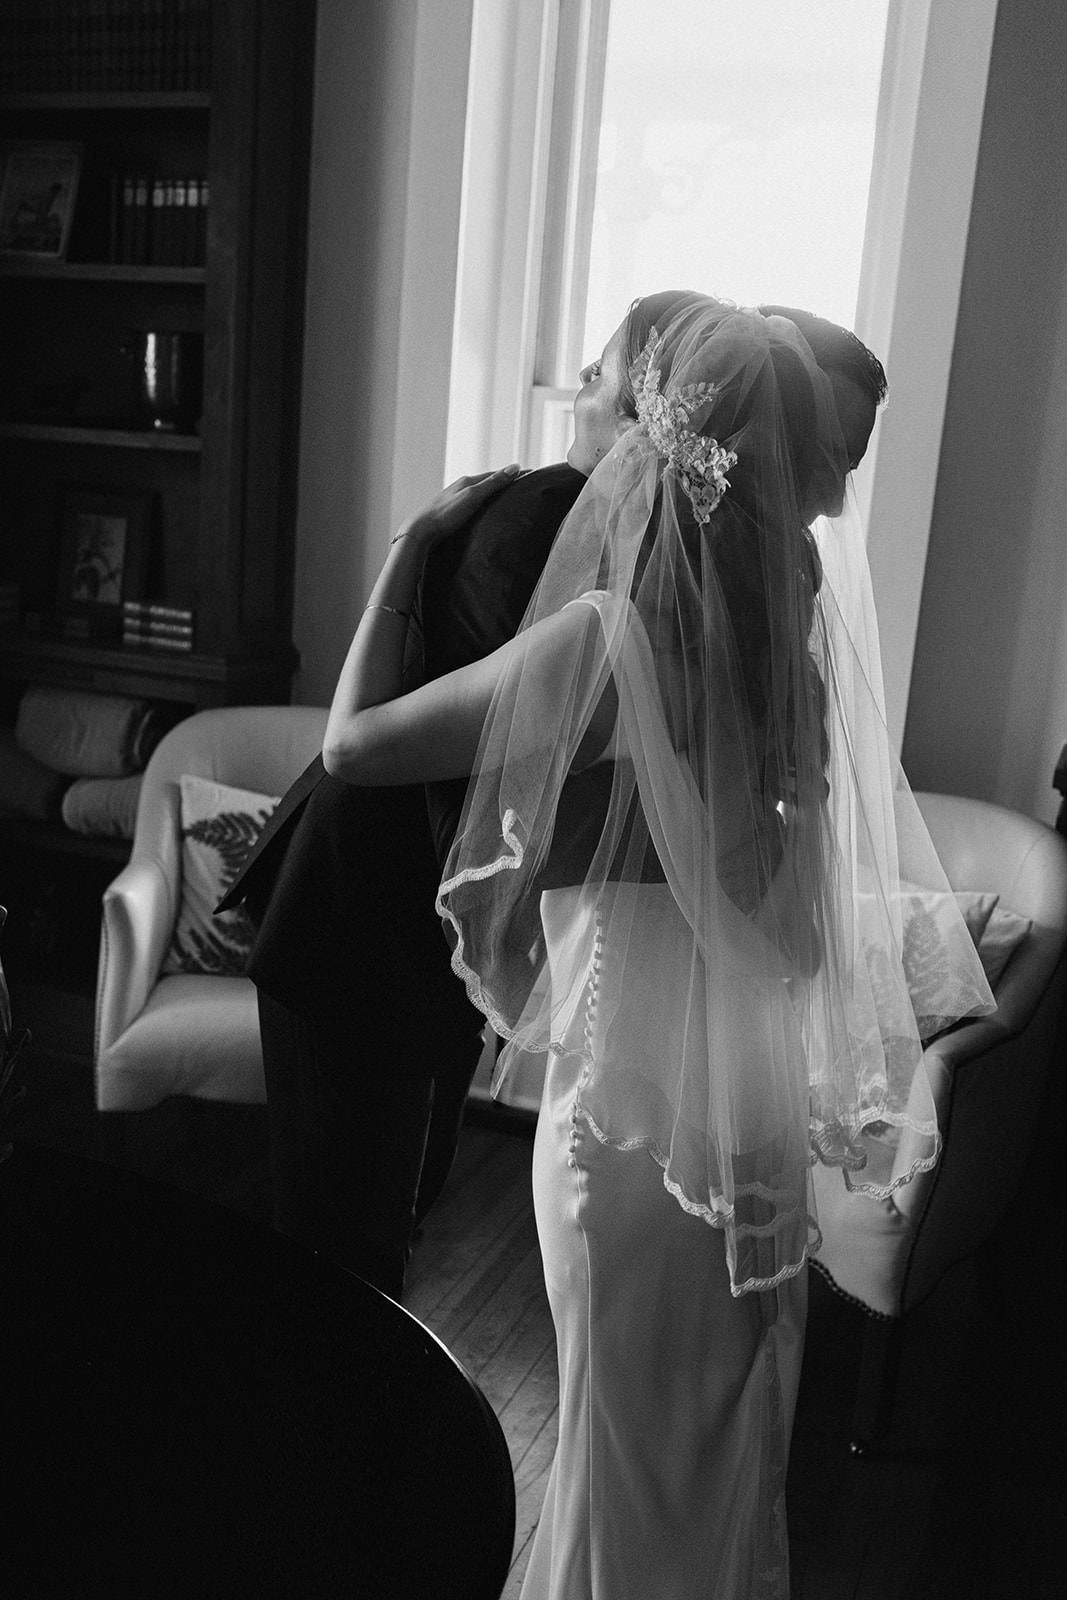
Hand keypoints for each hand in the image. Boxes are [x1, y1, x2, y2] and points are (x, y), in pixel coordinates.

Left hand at [394, 464, 521, 550]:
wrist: (419, 531)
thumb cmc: (445, 514)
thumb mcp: (473, 496)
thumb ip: (493, 483)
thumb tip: (515, 467)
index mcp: (467, 481)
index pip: (496, 474)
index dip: (513, 474)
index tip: (530, 472)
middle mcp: (460, 487)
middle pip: (487, 482)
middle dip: (504, 481)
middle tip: (522, 482)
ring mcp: (454, 499)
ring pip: (478, 492)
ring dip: (493, 492)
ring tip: (506, 495)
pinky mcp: (450, 512)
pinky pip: (471, 503)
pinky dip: (483, 503)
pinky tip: (483, 510)